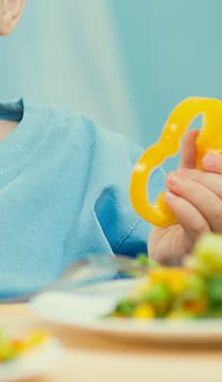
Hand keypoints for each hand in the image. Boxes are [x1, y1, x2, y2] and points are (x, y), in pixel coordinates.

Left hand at [148, 129, 221, 264]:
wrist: (165, 245)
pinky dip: (182, 207)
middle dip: (204, 179)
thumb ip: (192, 160)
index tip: (206, 157)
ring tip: (171, 183)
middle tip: (178, 175)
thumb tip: (194, 134)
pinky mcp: (202, 247)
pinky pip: (197, 225)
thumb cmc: (181, 214)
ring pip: (217, 209)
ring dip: (191, 191)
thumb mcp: (188, 182)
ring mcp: (220, 236)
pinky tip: (169, 198)